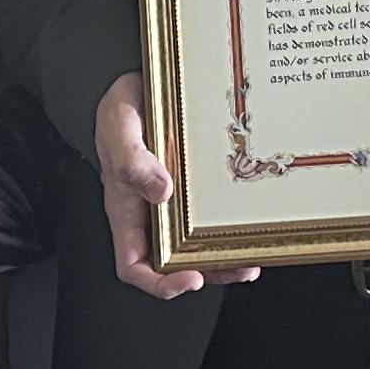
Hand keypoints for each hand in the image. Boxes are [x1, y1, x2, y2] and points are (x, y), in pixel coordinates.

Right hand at [97, 73, 251, 298]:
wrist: (136, 85)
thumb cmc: (119, 111)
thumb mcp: (118, 128)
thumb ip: (133, 160)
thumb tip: (161, 191)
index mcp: (125, 210)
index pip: (133, 266)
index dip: (159, 283)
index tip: (189, 279)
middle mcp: (149, 214)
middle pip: (174, 264)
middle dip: (208, 273)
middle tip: (240, 267)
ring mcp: (172, 204)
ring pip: (196, 246)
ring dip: (224, 257)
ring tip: (251, 259)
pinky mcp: (193, 189)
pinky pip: (209, 216)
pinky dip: (228, 227)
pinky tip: (248, 224)